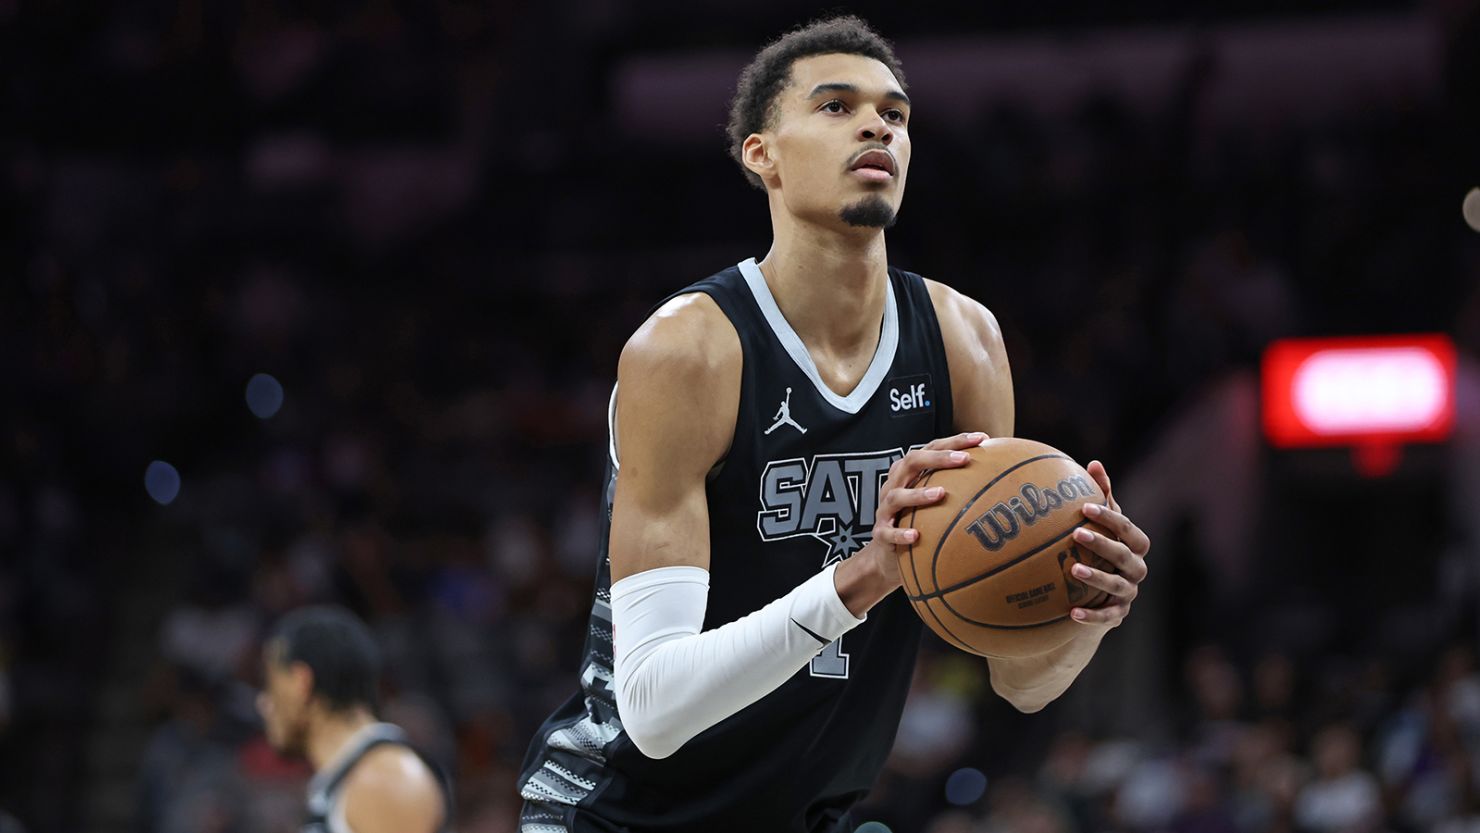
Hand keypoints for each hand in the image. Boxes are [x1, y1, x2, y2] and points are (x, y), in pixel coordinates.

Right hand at [861, 431, 989, 585]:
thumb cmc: (918, 522)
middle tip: (964, 459)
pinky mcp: (880, 533)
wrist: (886, 555)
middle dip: (937, 458)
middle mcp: (895, 486)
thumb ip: (959, 489)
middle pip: (911, 462)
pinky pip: (887, 532)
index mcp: (909, 474)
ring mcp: (885, 510)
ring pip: (896, 495)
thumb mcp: (935, 504)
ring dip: (918, 494)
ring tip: (941, 494)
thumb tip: (1004, 482)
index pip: (931, 449)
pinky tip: (916, 536)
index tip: (983, 438)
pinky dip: (900, 533)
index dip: (955, 441)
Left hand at [1066, 460, 1149, 627]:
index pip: (1127, 528)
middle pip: (1124, 555)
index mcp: (1135, 545)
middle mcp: (1137, 569)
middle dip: (1103, 543)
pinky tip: (1071, 613)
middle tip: (1076, 533)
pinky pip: (1107, 617)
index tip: (1085, 506)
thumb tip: (1093, 463)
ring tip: (1073, 570)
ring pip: (1118, 586)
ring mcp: (1129, 593)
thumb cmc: (1101, 549)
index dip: (1109, 518)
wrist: (1100, 594)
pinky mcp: (1118, 615)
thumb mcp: (1102, 524)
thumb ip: (1102, 496)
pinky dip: (1092, 616)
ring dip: (1097, 577)